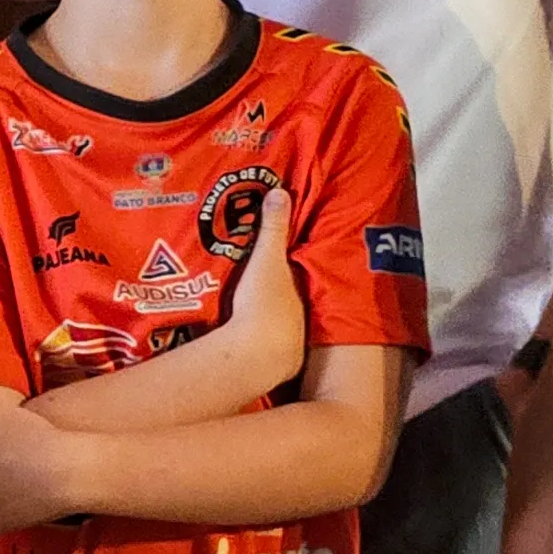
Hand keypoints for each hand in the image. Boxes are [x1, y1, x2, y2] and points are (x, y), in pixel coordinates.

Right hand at [217, 206, 304, 393]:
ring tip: (253, 312)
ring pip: (283, 323)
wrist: (257, 357)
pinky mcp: (280, 362)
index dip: (289, 262)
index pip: (298, 269)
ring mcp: (293, 339)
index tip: (278, 255)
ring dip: (271, 319)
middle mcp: (302, 313)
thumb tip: (280, 191)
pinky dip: (262, 342)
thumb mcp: (265, 260)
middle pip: (290, 296)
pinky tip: (249, 342)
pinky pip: (271, 346)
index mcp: (300, 288)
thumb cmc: (263, 304)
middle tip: (261, 285)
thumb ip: (272, 229)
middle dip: (280, 292)